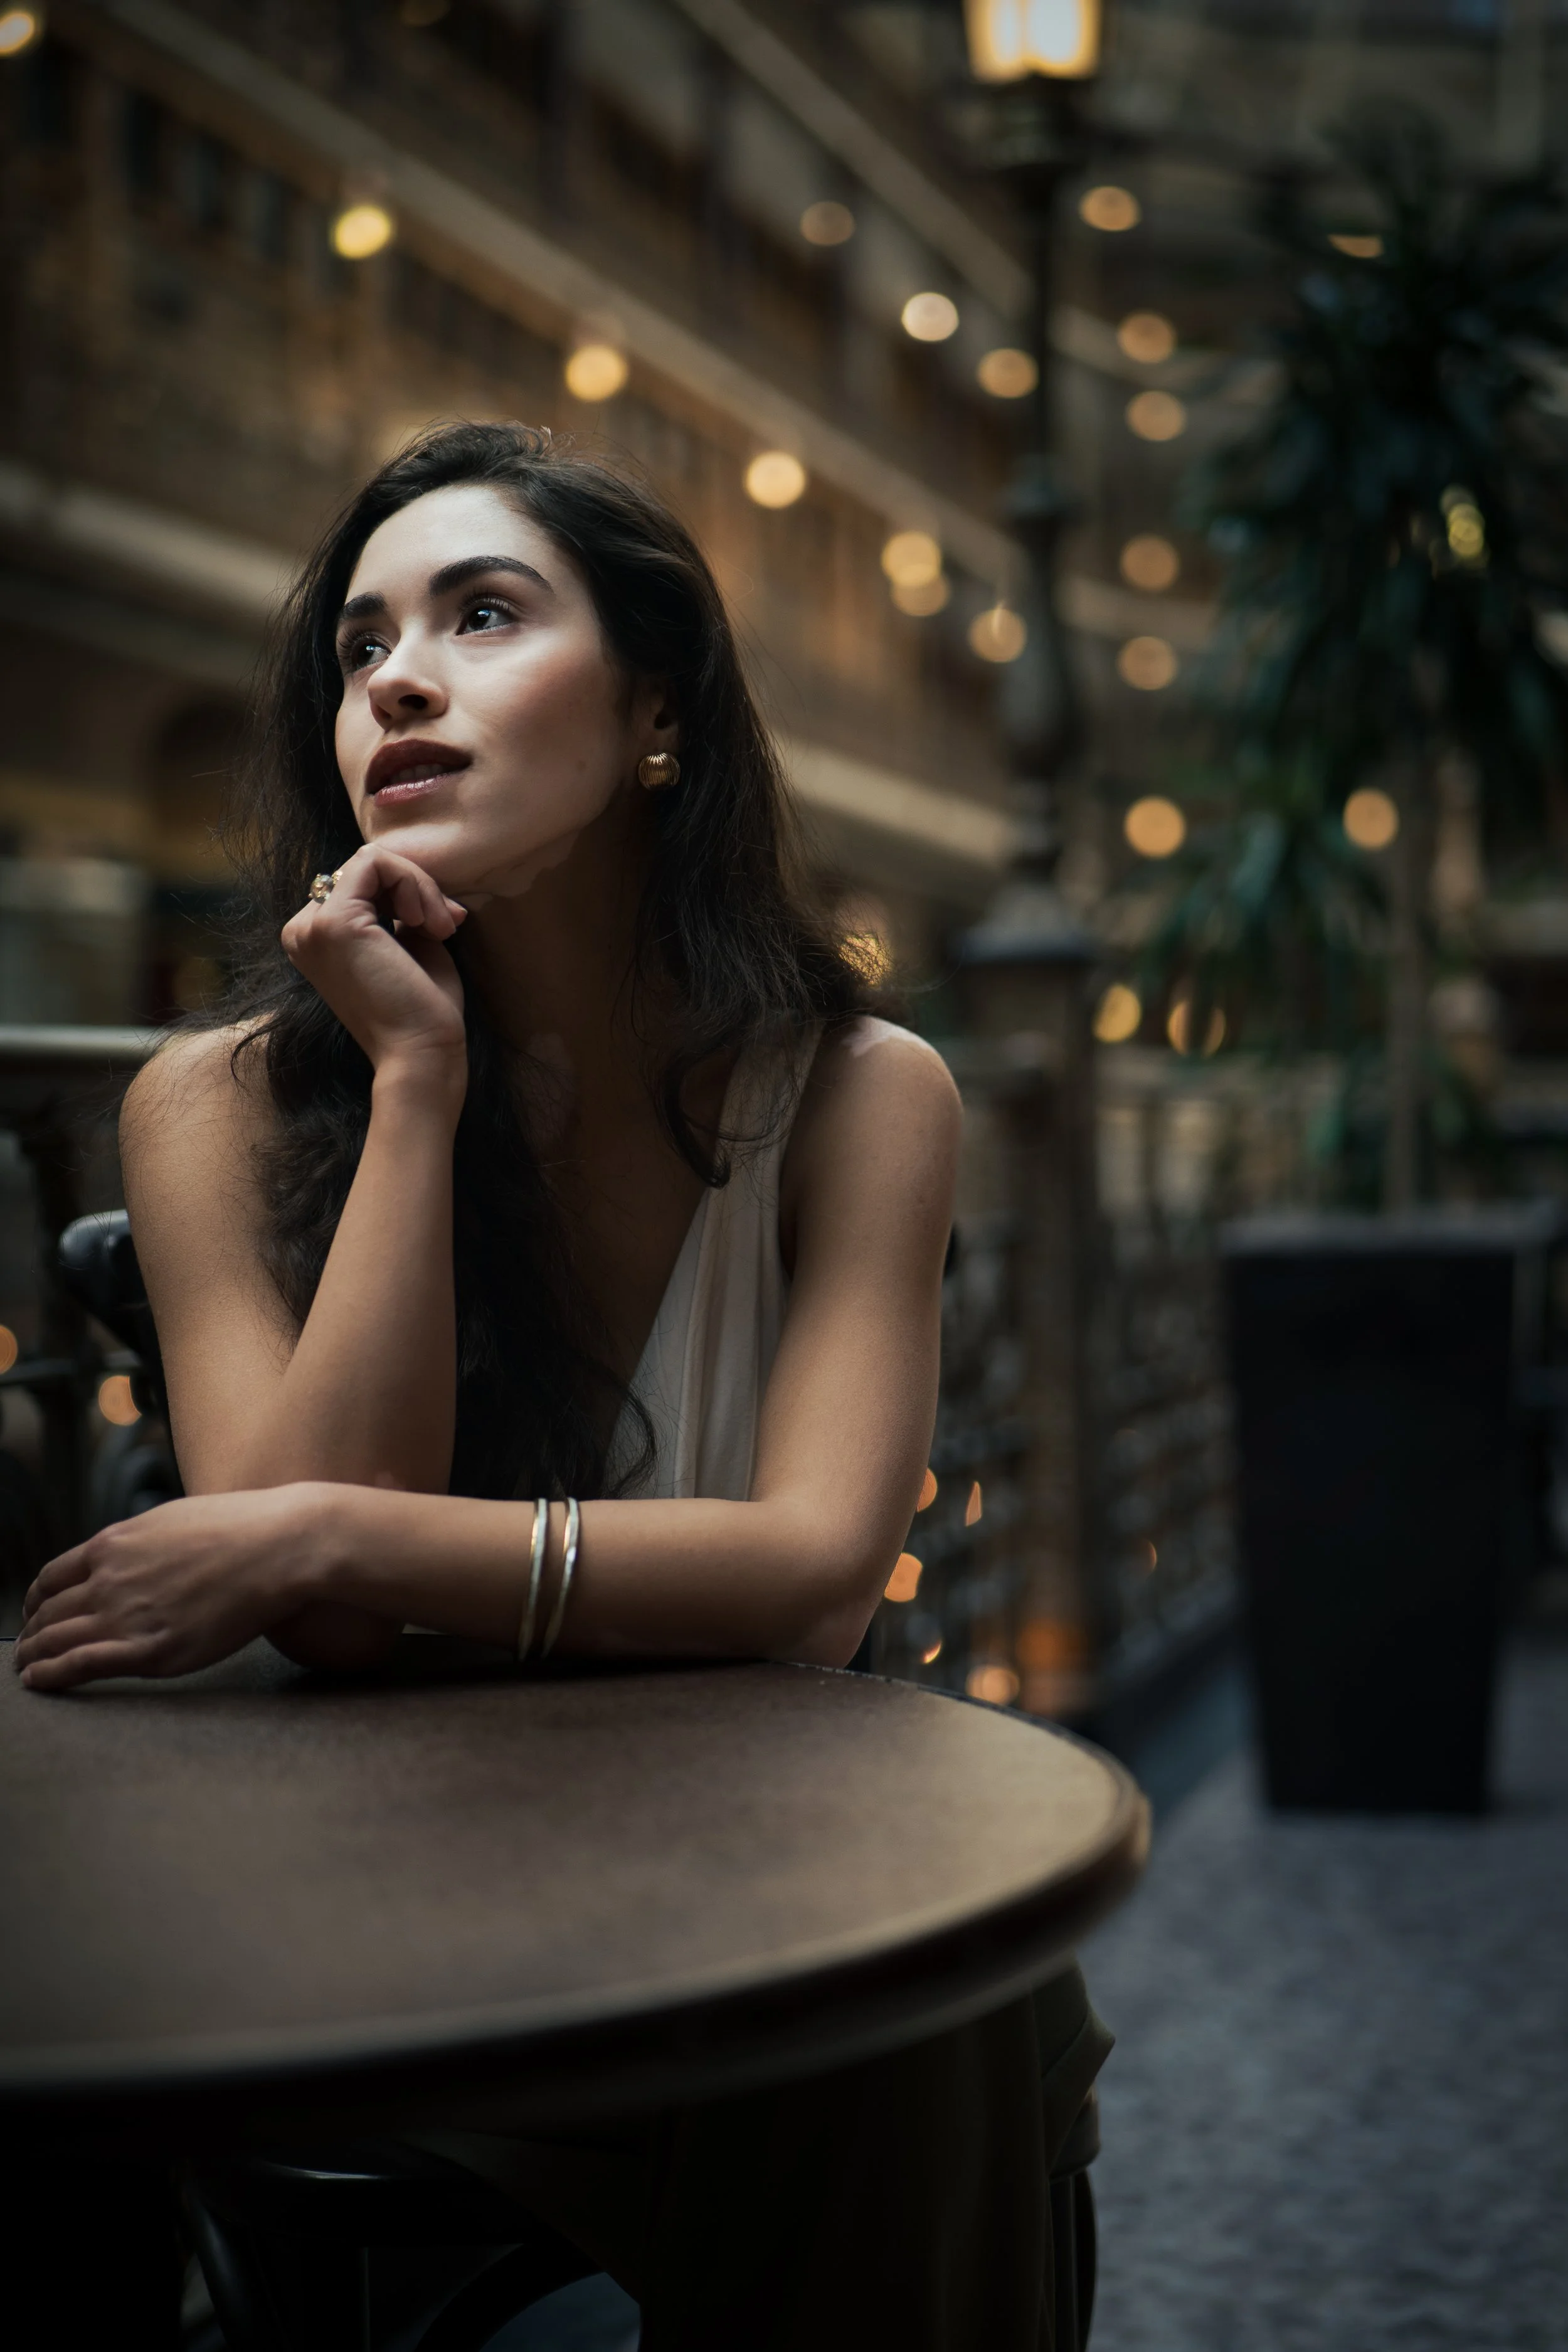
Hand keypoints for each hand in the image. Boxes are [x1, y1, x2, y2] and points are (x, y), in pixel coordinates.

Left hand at [14, 1486, 332, 1690]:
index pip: (52, 1577)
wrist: (278, 1547)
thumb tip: (131, 1556)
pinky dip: (49, 1675)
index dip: (35, 1600)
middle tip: (27, 1647)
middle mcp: (109, 1579)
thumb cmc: (240, 1530)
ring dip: (33, 1656)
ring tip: (27, 1668)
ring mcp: (125, 1615)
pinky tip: (37, 1681)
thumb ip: (141, 1544)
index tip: (34, 1612)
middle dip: (31, 1632)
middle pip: (48, 1612)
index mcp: (114, 1544)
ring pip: (55, 1640)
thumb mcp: (173, 1520)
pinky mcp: (147, 1650)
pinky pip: (78, 1665)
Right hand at [281, 845, 467, 1087]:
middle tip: (446, 926)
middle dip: (416, 888)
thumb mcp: (410, 947)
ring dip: (418, 886)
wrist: (421, 1054)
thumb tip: (417, 884)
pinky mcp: (334, 922)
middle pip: (363, 870)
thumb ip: (401, 912)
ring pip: (370, 861)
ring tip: (440, 927)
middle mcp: (302, 930)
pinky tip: (427, 921)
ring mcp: (312, 926)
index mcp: (313, 939)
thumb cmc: (422, 1011)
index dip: (407, 895)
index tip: (444, 927)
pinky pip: (375, 862)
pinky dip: (412, 882)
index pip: (360, 885)